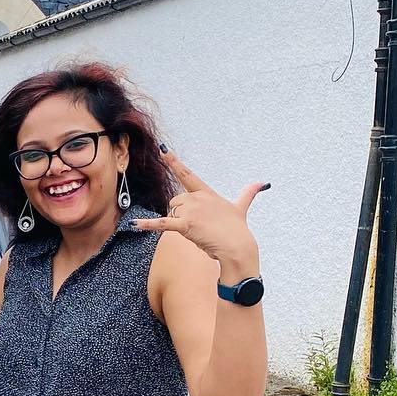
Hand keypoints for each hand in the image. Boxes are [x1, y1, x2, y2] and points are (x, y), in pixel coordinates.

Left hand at [134, 149, 266, 278]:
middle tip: (198, 226)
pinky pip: (162, 223)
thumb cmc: (237, 230)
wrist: (237, 246)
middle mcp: (197, 198)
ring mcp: (191, 211)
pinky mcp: (185, 225)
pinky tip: (135, 224)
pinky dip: (148, 224)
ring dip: (180, 224)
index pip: (187, 175)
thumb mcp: (240, 208)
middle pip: (175, 202)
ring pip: (172, 214)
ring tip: (197, 232)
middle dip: (181, 214)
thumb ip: (248, 194)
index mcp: (207, 193)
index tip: (162, 149)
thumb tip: (262, 183)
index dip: (174, 162)